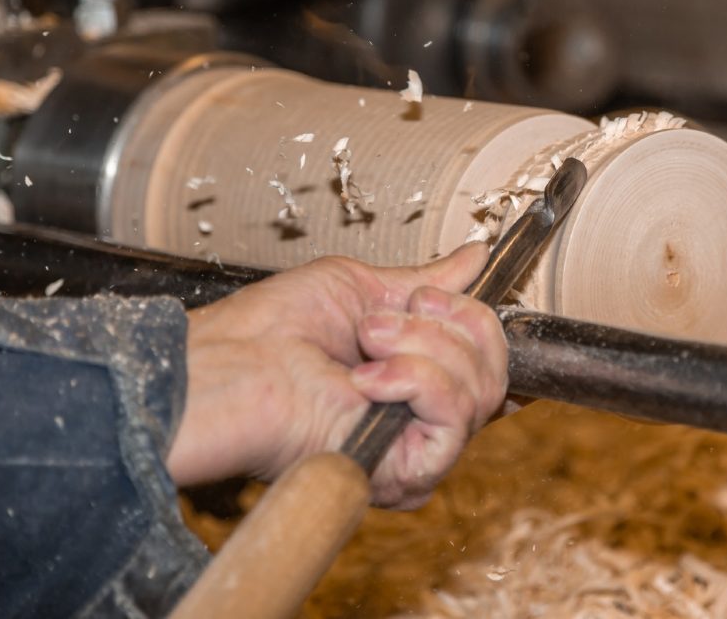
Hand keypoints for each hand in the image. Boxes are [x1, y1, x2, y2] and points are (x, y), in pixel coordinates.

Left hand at [165, 243, 507, 508]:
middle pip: (494, 367)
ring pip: (481, 387)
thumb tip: (476, 256)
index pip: (488, 351)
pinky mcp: (412, 471)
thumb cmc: (272, 329)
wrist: (232, 367)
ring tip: (366, 343)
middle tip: (379, 322)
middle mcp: (425, 417)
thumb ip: (427, 282)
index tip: (424, 296)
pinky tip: (367, 378)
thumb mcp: (364, 288)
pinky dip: (416, 379)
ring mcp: (421, 448)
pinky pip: (456, 416)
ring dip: (421, 346)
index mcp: (417, 378)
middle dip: (443, 323)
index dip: (470, 315)